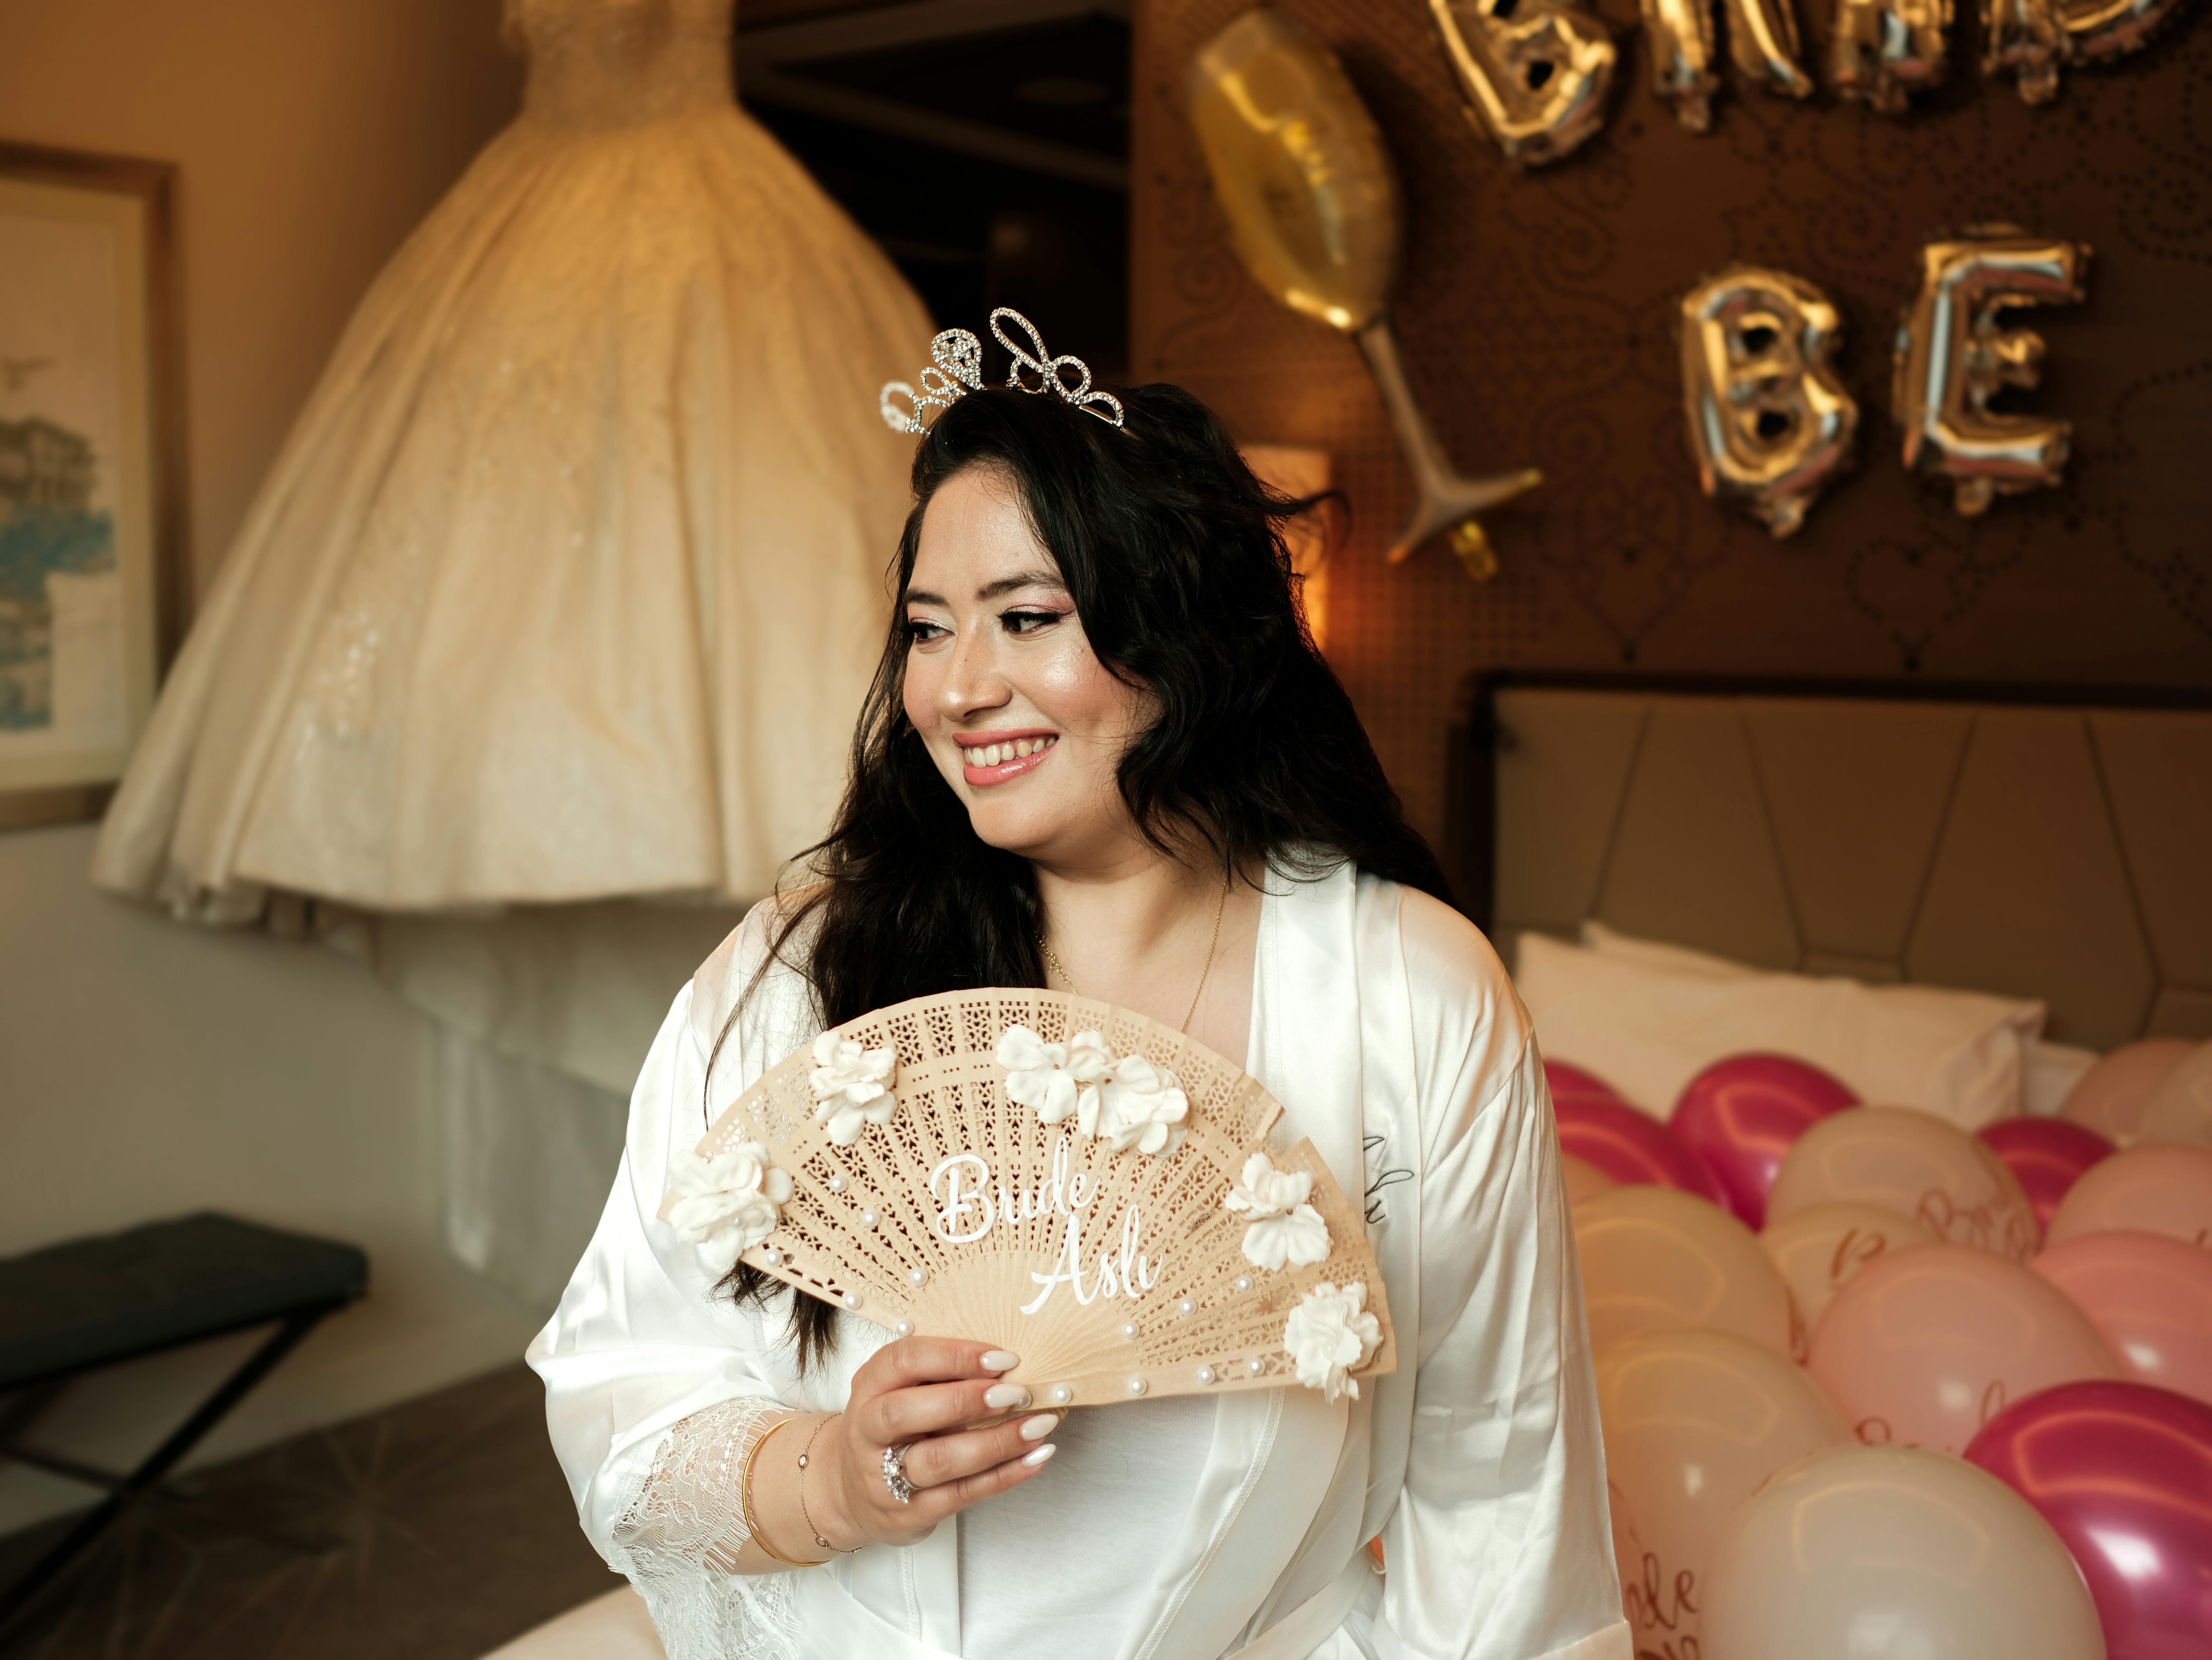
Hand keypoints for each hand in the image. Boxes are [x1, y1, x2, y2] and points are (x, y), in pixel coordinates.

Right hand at [812, 1338, 1058, 1548]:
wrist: (849, 1491)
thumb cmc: (893, 1428)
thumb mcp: (901, 1390)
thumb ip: (940, 1375)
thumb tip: (1009, 1365)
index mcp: (870, 1386)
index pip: (904, 1361)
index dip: (954, 1356)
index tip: (1003, 1358)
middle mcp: (868, 1430)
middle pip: (907, 1412)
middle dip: (967, 1400)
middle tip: (1017, 1393)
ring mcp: (883, 1477)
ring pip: (938, 1460)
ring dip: (996, 1443)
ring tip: (1039, 1427)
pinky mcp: (907, 1514)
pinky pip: (960, 1495)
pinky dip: (1003, 1476)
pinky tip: (1035, 1459)